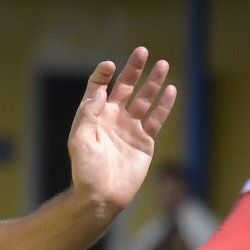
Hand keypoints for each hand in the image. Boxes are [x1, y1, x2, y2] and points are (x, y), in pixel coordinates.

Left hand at [63, 49, 178, 214]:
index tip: (110, 67)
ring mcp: (130, 128)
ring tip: (163, 64)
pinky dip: (164, 105)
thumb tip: (100, 91)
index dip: (103, 74)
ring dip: (153, 82)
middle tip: (142, 51)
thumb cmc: (85, 171)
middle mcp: (113, 118)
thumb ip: (88, 113)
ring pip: (144, 99)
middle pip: (125, 86)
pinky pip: (156, 119)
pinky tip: (170, 90)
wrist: (101, 197)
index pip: (100, 86)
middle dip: (133, 69)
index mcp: (95, 115)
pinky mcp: (145, 142)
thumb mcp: (79, 140)